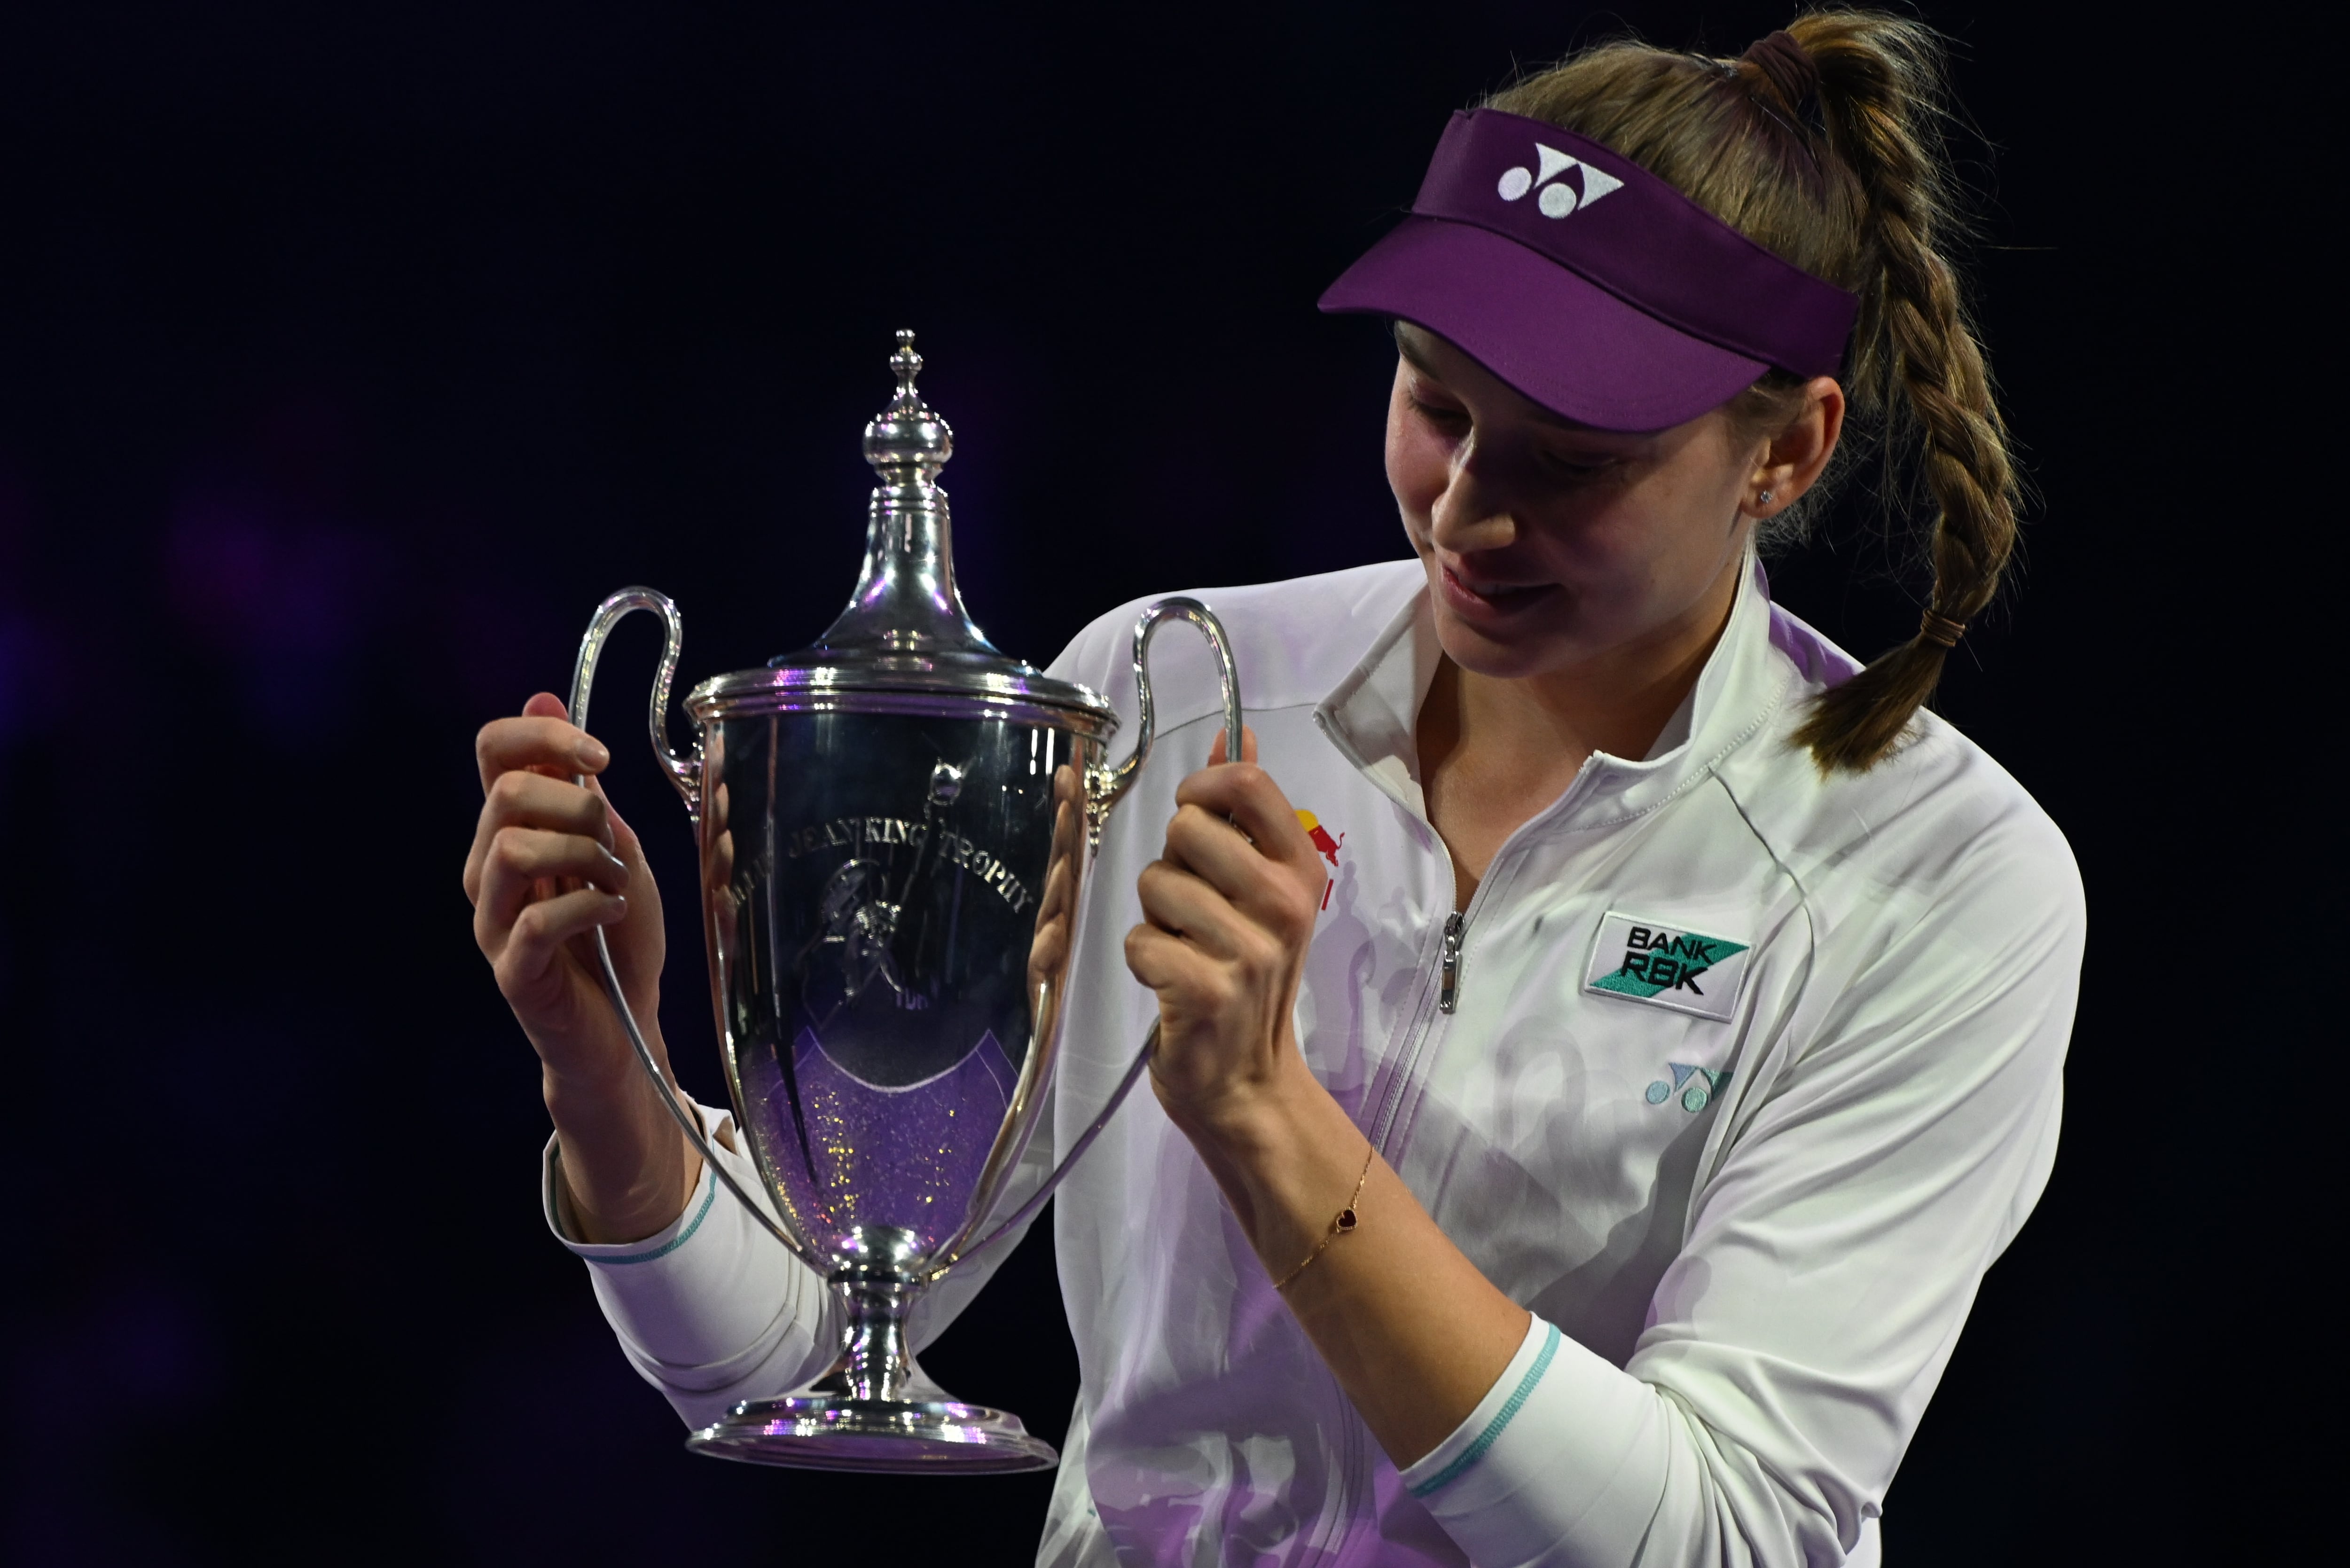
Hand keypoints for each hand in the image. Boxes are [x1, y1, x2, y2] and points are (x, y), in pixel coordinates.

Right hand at [464, 691, 693, 1240]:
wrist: (624, 1029)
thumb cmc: (619, 938)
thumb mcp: (615, 846)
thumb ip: (581, 786)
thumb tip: (544, 703)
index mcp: (511, 831)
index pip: (491, 751)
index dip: (541, 735)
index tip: (598, 758)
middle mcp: (488, 871)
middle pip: (505, 794)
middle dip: (575, 802)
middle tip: (613, 838)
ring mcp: (494, 923)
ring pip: (512, 849)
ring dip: (582, 855)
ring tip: (613, 882)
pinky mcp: (513, 971)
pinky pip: (538, 919)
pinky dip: (588, 905)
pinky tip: (611, 913)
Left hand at [1124, 727, 1328, 1135]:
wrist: (1248, 1081)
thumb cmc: (1248, 976)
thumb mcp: (1261, 891)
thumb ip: (1245, 813)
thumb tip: (1237, 737)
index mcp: (1300, 871)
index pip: (1246, 784)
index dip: (1201, 789)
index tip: (1193, 818)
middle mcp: (1284, 905)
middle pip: (1186, 828)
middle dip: (1171, 865)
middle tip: (1193, 912)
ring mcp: (1249, 950)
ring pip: (1155, 882)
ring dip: (1154, 917)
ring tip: (1185, 950)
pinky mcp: (1206, 991)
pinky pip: (1140, 940)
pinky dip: (1142, 962)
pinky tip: (1171, 984)